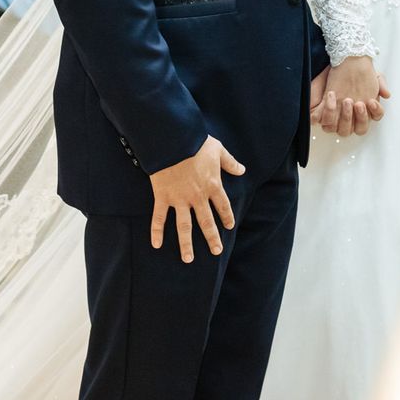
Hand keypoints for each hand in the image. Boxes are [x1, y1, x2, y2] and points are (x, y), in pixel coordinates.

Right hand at [149, 136, 245, 263]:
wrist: (173, 141)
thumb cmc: (195, 142)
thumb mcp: (218, 149)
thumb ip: (230, 162)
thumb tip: (242, 170)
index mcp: (213, 185)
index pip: (223, 205)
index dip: (226, 216)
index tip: (228, 226)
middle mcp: (198, 196)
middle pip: (206, 221)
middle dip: (212, 238)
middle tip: (216, 251)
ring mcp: (179, 199)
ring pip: (184, 226)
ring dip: (186, 244)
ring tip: (188, 259)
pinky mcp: (163, 197)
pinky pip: (159, 217)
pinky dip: (156, 231)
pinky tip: (156, 245)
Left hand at [316, 56, 389, 137]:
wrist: (339, 63)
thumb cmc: (356, 72)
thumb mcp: (372, 75)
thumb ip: (381, 84)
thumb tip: (386, 94)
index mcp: (367, 110)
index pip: (375, 117)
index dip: (375, 112)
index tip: (371, 101)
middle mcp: (354, 117)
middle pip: (361, 129)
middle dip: (360, 117)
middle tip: (357, 103)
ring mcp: (339, 117)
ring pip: (343, 130)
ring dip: (346, 117)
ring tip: (346, 100)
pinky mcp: (323, 113)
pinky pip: (325, 122)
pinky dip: (327, 113)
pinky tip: (331, 96)